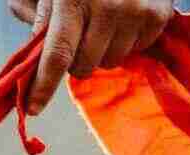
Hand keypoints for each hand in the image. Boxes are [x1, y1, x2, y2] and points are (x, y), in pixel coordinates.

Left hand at [9, 0, 171, 113]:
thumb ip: (34, 15)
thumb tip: (31, 56)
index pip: (56, 55)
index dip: (43, 86)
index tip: (32, 109)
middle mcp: (107, 6)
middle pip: (83, 66)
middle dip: (75, 59)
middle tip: (78, 34)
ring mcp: (135, 11)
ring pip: (109, 62)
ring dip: (102, 51)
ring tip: (103, 22)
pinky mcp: (158, 16)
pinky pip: (135, 51)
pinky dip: (126, 41)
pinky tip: (124, 18)